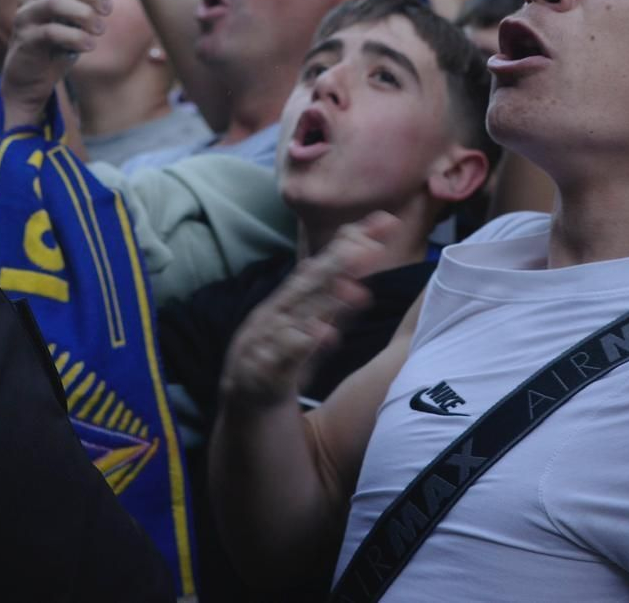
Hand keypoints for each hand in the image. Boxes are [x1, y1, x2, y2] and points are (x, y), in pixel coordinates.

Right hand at [0, 0, 112, 127]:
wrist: (29, 83)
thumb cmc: (54, 50)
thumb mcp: (73, 25)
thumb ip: (83, 7)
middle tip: (107, 10)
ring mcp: (25, 18)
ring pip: (56, 2)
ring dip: (83, 15)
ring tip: (98, 30)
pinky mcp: (25, 40)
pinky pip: (52, 31)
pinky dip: (75, 38)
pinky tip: (87, 45)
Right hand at [218, 213, 395, 409]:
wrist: (242, 406)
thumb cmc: (281, 361)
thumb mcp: (311, 330)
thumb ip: (334, 307)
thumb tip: (364, 282)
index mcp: (292, 300)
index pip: (325, 264)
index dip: (353, 241)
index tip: (386, 222)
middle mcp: (278, 314)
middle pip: (310, 283)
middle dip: (340, 262)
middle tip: (371, 247)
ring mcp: (266, 341)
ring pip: (297, 317)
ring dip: (326, 301)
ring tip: (356, 290)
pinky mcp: (261, 373)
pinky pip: (282, 358)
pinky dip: (301, 344)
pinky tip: (324, 334)